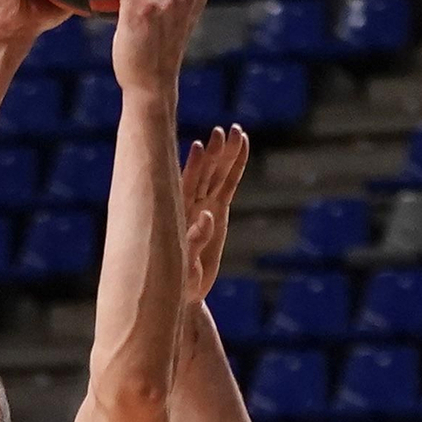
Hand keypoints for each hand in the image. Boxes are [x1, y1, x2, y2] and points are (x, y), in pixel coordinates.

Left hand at [183, 125, 249, 303]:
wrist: (186, 290)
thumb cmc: (179, 279)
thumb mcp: (185, 264)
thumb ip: (195, 239)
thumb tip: (208, 214)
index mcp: (178, 213)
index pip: (185, 184)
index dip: (193, 166)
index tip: (199, 147)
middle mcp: (191, 203)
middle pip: (204, 172)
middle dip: (213, 153)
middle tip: (221, 132)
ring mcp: (206, 203)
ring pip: (218, 172)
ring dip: (226, 153)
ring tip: (237, 131)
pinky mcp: (219, 209)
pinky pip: (229, 183)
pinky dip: (236, 165)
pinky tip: (244, 145)